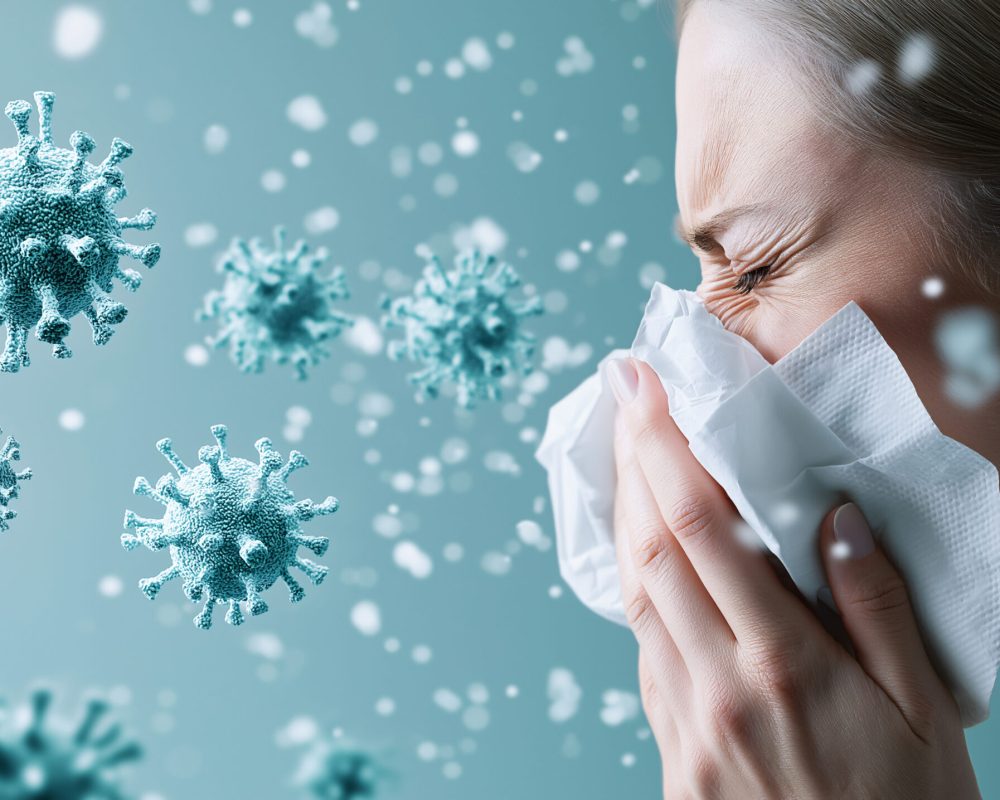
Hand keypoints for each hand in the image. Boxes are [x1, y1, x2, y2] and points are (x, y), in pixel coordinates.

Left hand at [606, 357, 980, 799]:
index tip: (641, 382)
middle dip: (630, 461)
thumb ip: (877, 608)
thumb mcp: (927, 712)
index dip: (661, 444)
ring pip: (635, 596)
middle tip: (622, 395)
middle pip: (650, 547)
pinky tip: (650, 557)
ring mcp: (684, 725)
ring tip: (629, 457)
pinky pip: (642, 652)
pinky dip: (639, 589)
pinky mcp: (673, 756)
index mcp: (782, 664)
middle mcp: (716, 687)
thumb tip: (831, 517)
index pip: (701, 525)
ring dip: (626, 518)